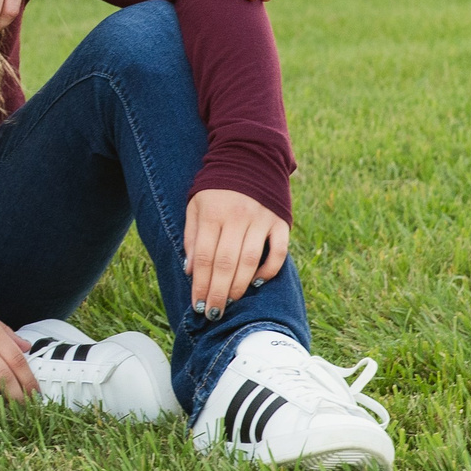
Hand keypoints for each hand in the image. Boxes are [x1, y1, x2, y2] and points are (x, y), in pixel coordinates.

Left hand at [181, 188, 290, 318]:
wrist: (250, 157)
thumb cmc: (216, 188)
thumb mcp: (195, 205)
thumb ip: (191, 237)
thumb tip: (190, 271)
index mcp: (212, 213)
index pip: (204, 256)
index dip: (200, 284)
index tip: (197, 304)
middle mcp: (237, 217)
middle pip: (226, 263)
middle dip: (218, 292)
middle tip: (213, 313)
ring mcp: (261, 218)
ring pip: (250, 260)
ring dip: (240, 286)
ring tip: (230, 303)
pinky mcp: (281, 221)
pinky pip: (278, 251)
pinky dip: (269, 269)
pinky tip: (257, 282)